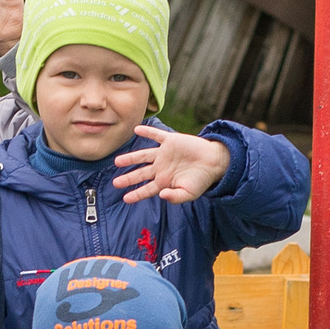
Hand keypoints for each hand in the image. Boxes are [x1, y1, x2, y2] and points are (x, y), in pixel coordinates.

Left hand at [114, 127, 231, 204]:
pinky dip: (147, 132)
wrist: (215, 162)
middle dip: (128, 178)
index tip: (125, 198)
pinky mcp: (171, 141)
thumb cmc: (202, 180)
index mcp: (164, 181)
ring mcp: (164, 154)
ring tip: (117, 161)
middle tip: (115, 183)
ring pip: (143, 155)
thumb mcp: (189, 193)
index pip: (147, 189)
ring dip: (131, 157)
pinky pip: (156, 135)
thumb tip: (161, 195)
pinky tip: (136, 129)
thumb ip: (175, 197)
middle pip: (141, 173)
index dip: (136, 194)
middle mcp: (161, 168)